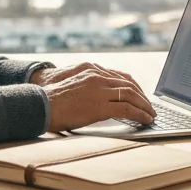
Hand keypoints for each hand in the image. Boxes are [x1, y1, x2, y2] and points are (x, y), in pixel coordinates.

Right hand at [30, 62, 155, 131]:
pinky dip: (140, 114)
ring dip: (145, 106)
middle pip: (129, 84)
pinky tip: (145, 120)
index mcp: (91, 69)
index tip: (142, 96)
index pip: (121, 76)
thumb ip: (88, 86)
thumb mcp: (72, 85)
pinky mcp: (99, 106)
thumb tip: (101, 98)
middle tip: (150, 107)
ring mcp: (99, 90)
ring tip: (151, 115)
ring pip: (131, 95)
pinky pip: (127, 109)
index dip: (135, 87)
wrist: (39, 105)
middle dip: (143, 97)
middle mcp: (97, 76)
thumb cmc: (51, 100)